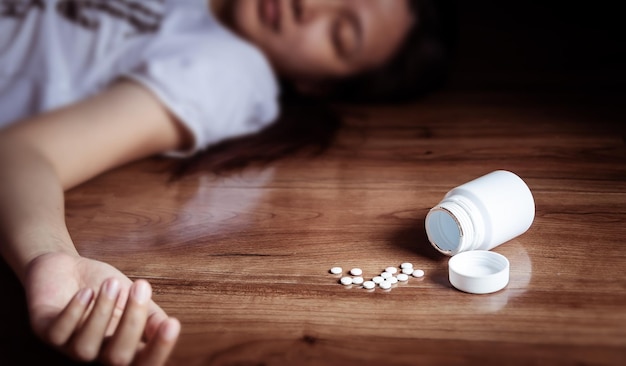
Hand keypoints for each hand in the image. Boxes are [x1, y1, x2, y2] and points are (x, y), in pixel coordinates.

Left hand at [23, 252, 179, 364]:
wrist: (65, 266)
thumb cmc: (102, 284)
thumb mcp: (132, 296)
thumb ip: (150, 314)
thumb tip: (168, 327)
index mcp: (122, 346)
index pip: (144, 363)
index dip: (159, 350)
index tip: (172, 324)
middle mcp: (97, 352)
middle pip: (117, 358)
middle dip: (132, 321)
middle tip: (141, 286)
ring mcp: (69, 345)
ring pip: (86, 348)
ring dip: (102, 312)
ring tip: (110, 283)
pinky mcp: (45, 332)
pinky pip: (59, 332)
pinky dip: (75, 311)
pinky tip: (85, 292)